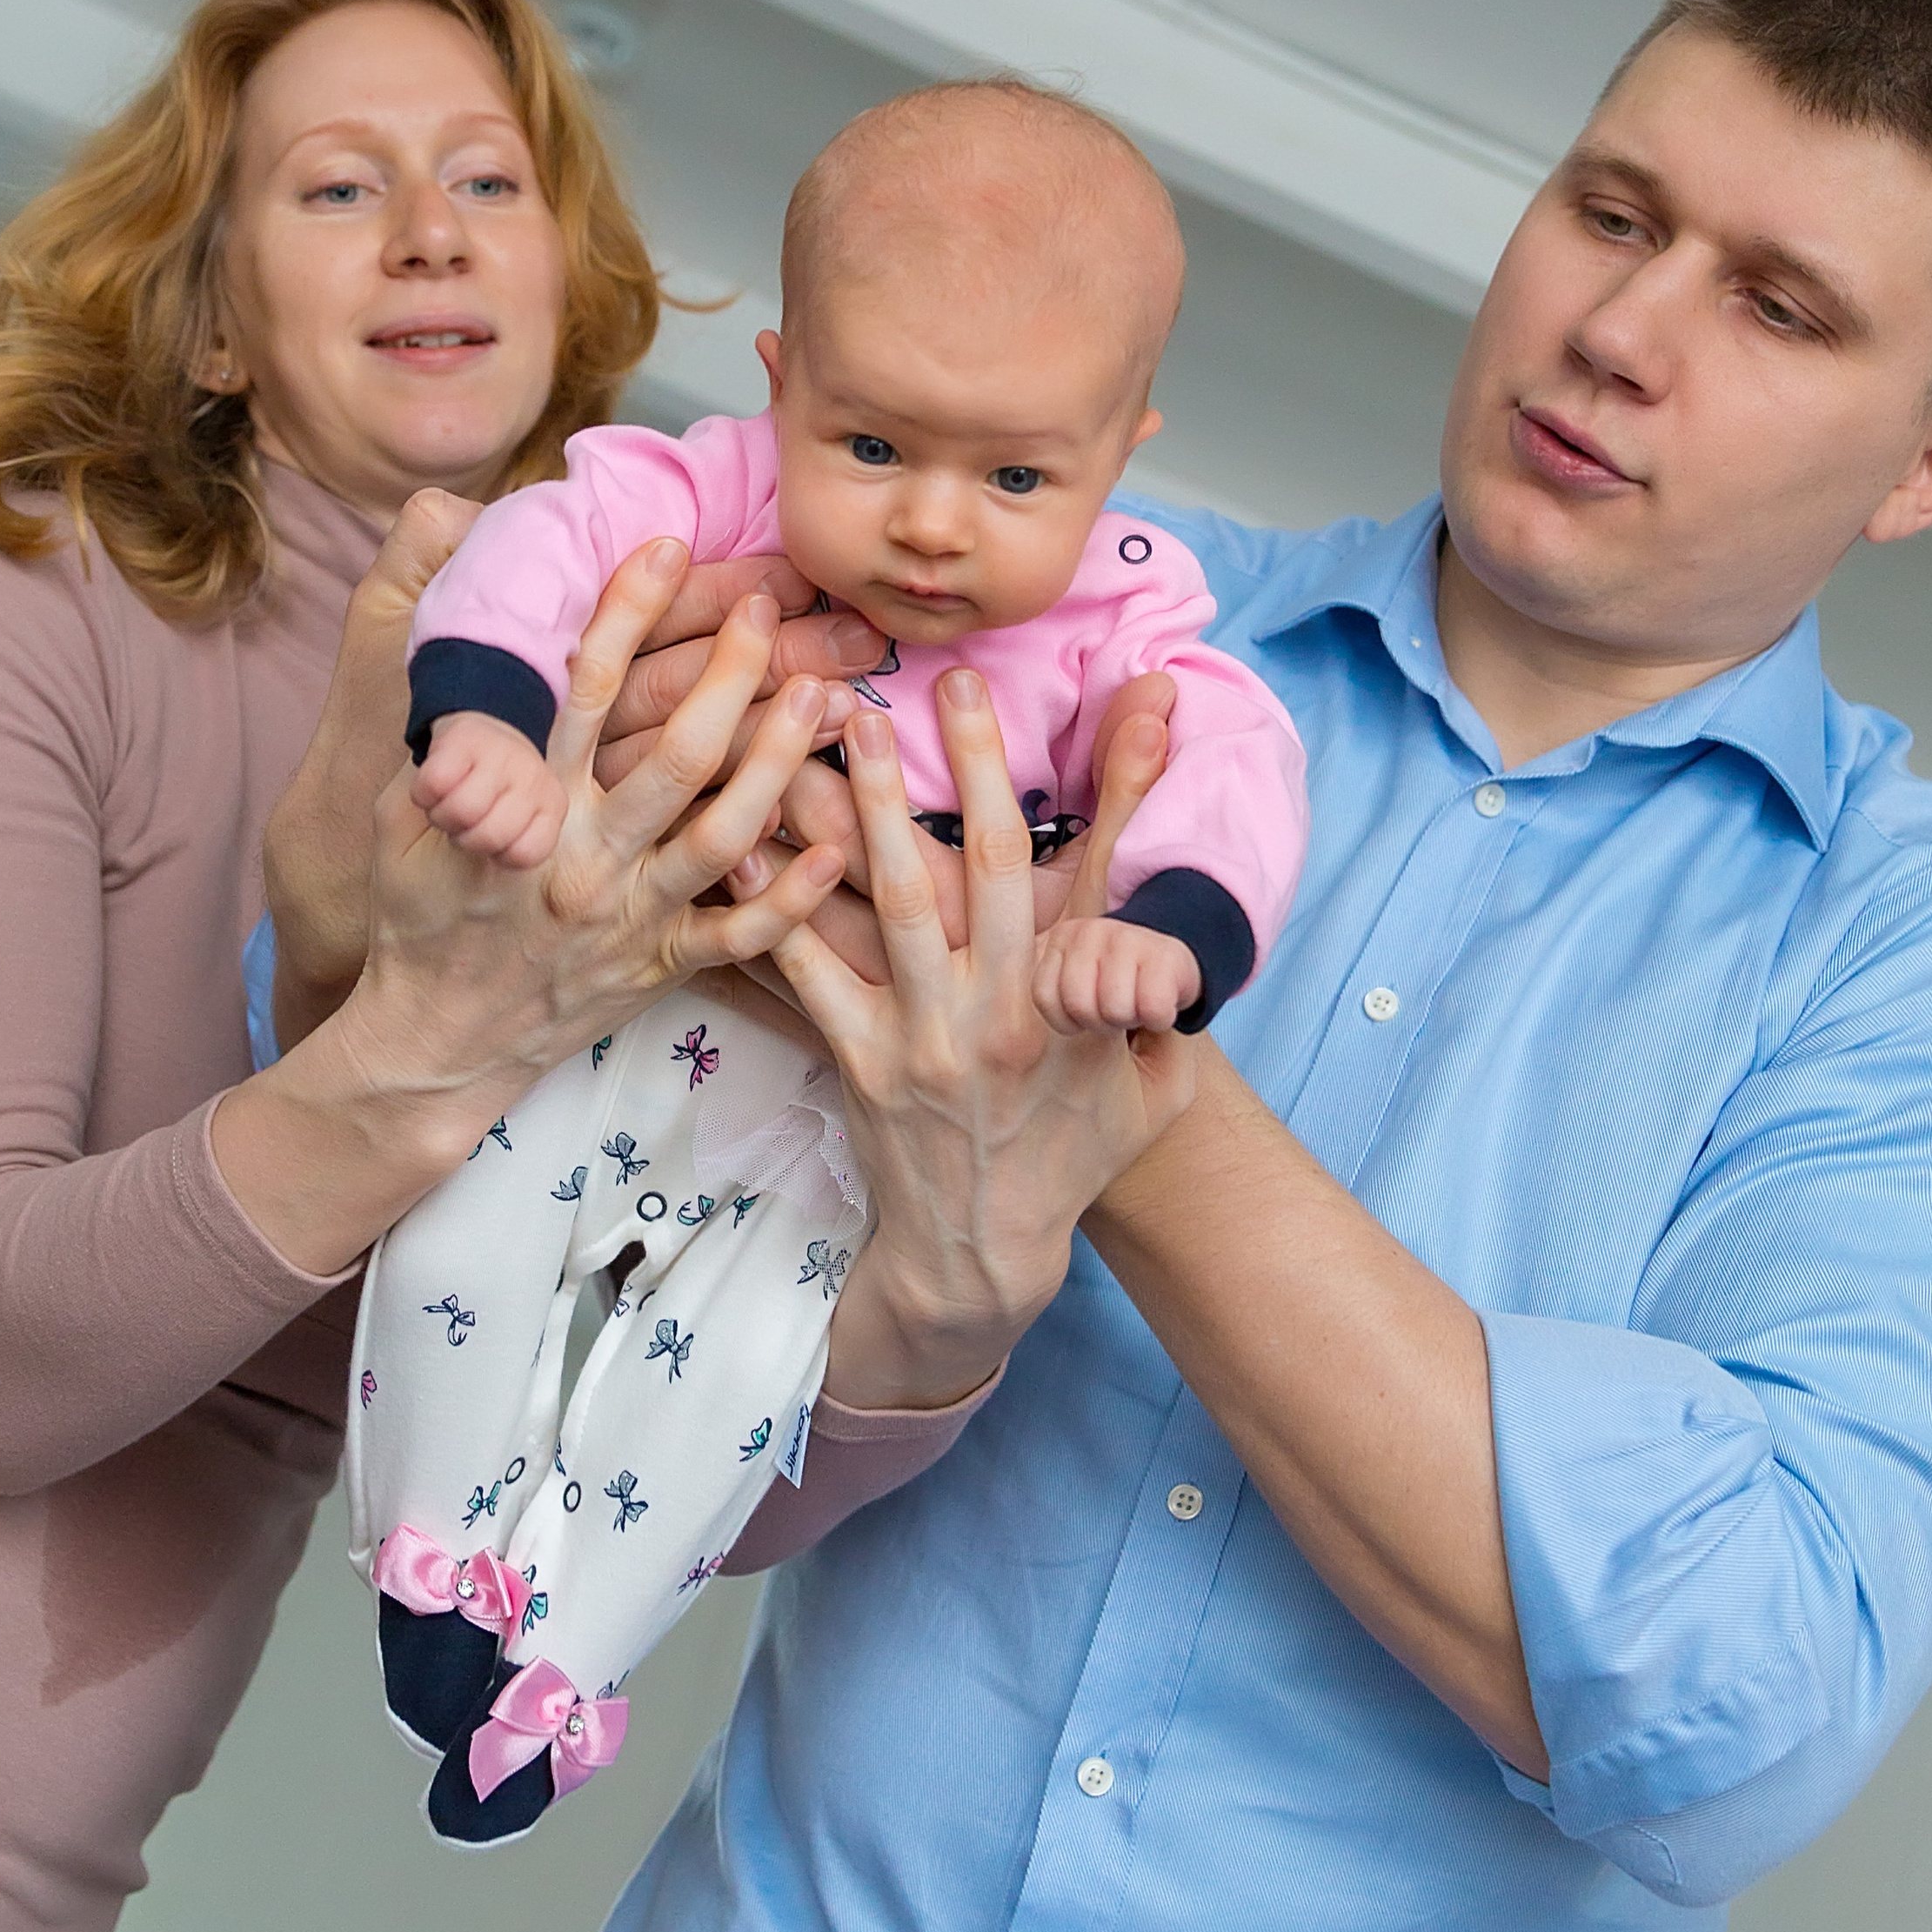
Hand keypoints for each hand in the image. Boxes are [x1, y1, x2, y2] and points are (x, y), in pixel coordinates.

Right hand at [219, 544, 850, 1275]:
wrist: (432, 1044)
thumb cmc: (418, 919)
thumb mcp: (399, 821)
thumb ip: (446, 746)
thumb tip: (469, 656)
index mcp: (525, 808)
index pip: (584, 692)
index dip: (629, 612)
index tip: (669, 546)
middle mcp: (586, 855)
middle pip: (677, 753)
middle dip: (732, 673)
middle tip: (771, 609)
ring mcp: (630, 914)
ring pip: (724, 831)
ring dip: (779, 760)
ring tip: (825, 696)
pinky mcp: (659, 966)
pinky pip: (740, 935)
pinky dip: (794, 896)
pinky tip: (840, 847)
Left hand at [755, 672, 1193, 1409]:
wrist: (988, 1251)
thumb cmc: (1080, 1148)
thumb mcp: (1156, 1078)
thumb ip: (1161, 994)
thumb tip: (1182, 923)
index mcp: (1082, 1003)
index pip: (1111, 873)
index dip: (1125, 781)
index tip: (1132, 696)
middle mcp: (1006, 1010)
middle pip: (989, 864)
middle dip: (974, 762)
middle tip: (949, 679)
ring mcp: (928, 1035)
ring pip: (896, 899)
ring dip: (872, 805)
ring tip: (846, 725)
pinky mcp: (862, 1059)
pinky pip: (814, 971)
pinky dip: (781, 906)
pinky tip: (750, 840)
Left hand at [1033, 914, 1199, 1035]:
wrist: (1175, 968)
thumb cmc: (1116, 994)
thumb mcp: (1071, 991)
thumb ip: (1045, 1001)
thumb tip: (1013, 1037)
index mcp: (1059, 941)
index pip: (1044, 995)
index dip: (1068, 1020)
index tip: (1086, 1016)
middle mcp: (1088, 931)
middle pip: (1078, 1002)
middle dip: (1100, 1022)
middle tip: (1115, 1012)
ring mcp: (1127, 937)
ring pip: (1115, 1007)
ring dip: (1130, 1019)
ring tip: (1135, 1006)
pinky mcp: (1165, 953)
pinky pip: (1153, 1007)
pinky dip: (1160, 1019)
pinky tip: (1159, 1007)